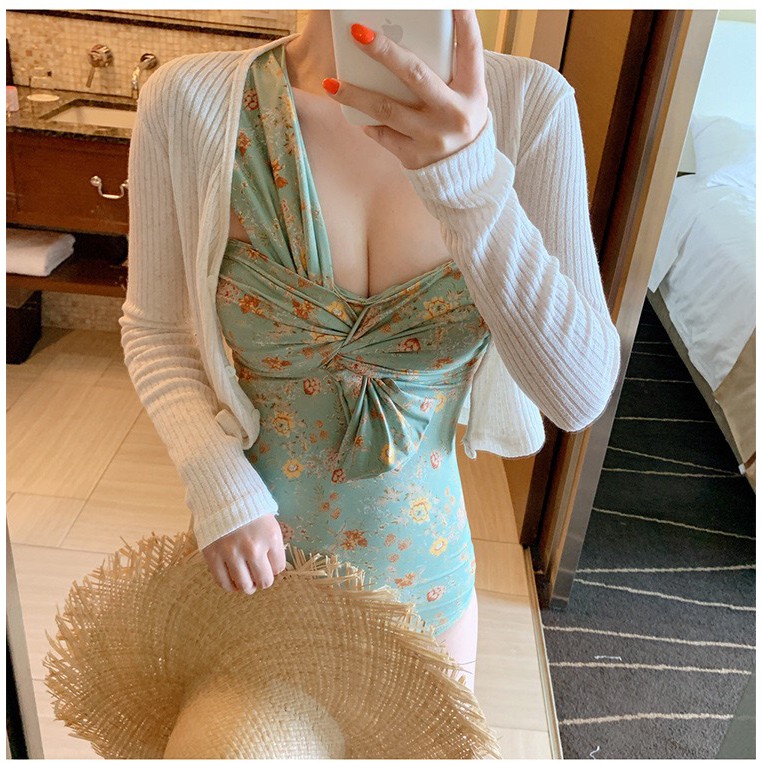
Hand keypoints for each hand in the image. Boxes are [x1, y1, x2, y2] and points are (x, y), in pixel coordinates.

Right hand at [201, 513, 286, 593]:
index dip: (274, 568)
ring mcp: (232, 553)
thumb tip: (273, 567)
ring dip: (247, 587)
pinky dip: (229, 586)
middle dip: (263, 581)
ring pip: (244, 585)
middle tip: (258, 577)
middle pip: (265, 580)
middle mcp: (253, 548)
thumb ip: (272, 543)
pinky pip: (223, 582)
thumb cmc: (249, 506)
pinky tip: (232, 582)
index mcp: (271, 537)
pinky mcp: (213, 556)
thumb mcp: (269, 520)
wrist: (221, 493)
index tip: (269, 564)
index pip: (279, 567)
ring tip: (246, 582)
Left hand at [321, 10, 488, 170]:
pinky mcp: (415, 156)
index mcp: (472, 91)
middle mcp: (455, 113)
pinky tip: (353, 111)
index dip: (464, 21)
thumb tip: (402, 39)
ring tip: (331, 83)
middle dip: (384, 51)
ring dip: (356, 94)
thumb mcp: (466, 95)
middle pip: (415, 74)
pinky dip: (367, 121)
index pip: (470, 48)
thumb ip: (445, 70)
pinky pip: (383, 134)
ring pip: (387, 109)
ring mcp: (433, 137)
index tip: (454, 1)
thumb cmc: (458, 120)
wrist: (464, 173)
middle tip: (357, 32)